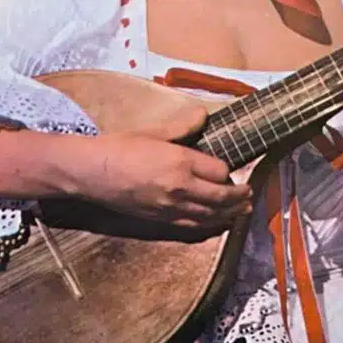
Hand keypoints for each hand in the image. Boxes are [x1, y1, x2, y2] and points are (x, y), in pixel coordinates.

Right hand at [55, 105, 252, 230]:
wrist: (92, 173)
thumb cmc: (119, 147)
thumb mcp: (154, 131)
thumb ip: (183, 125)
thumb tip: (203, 115)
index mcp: (181, 161)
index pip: (219, 170)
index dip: (227, 170)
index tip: (227, 169)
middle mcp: (181, 187)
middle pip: (221, 197)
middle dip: (240, 197)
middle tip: (250, 195)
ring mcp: (171, 207)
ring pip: (211, 215)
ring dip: (231, 214)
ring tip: (243, 212)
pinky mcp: (161, 220)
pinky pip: (193, 227)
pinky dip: (211, 226)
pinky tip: (217, 223)